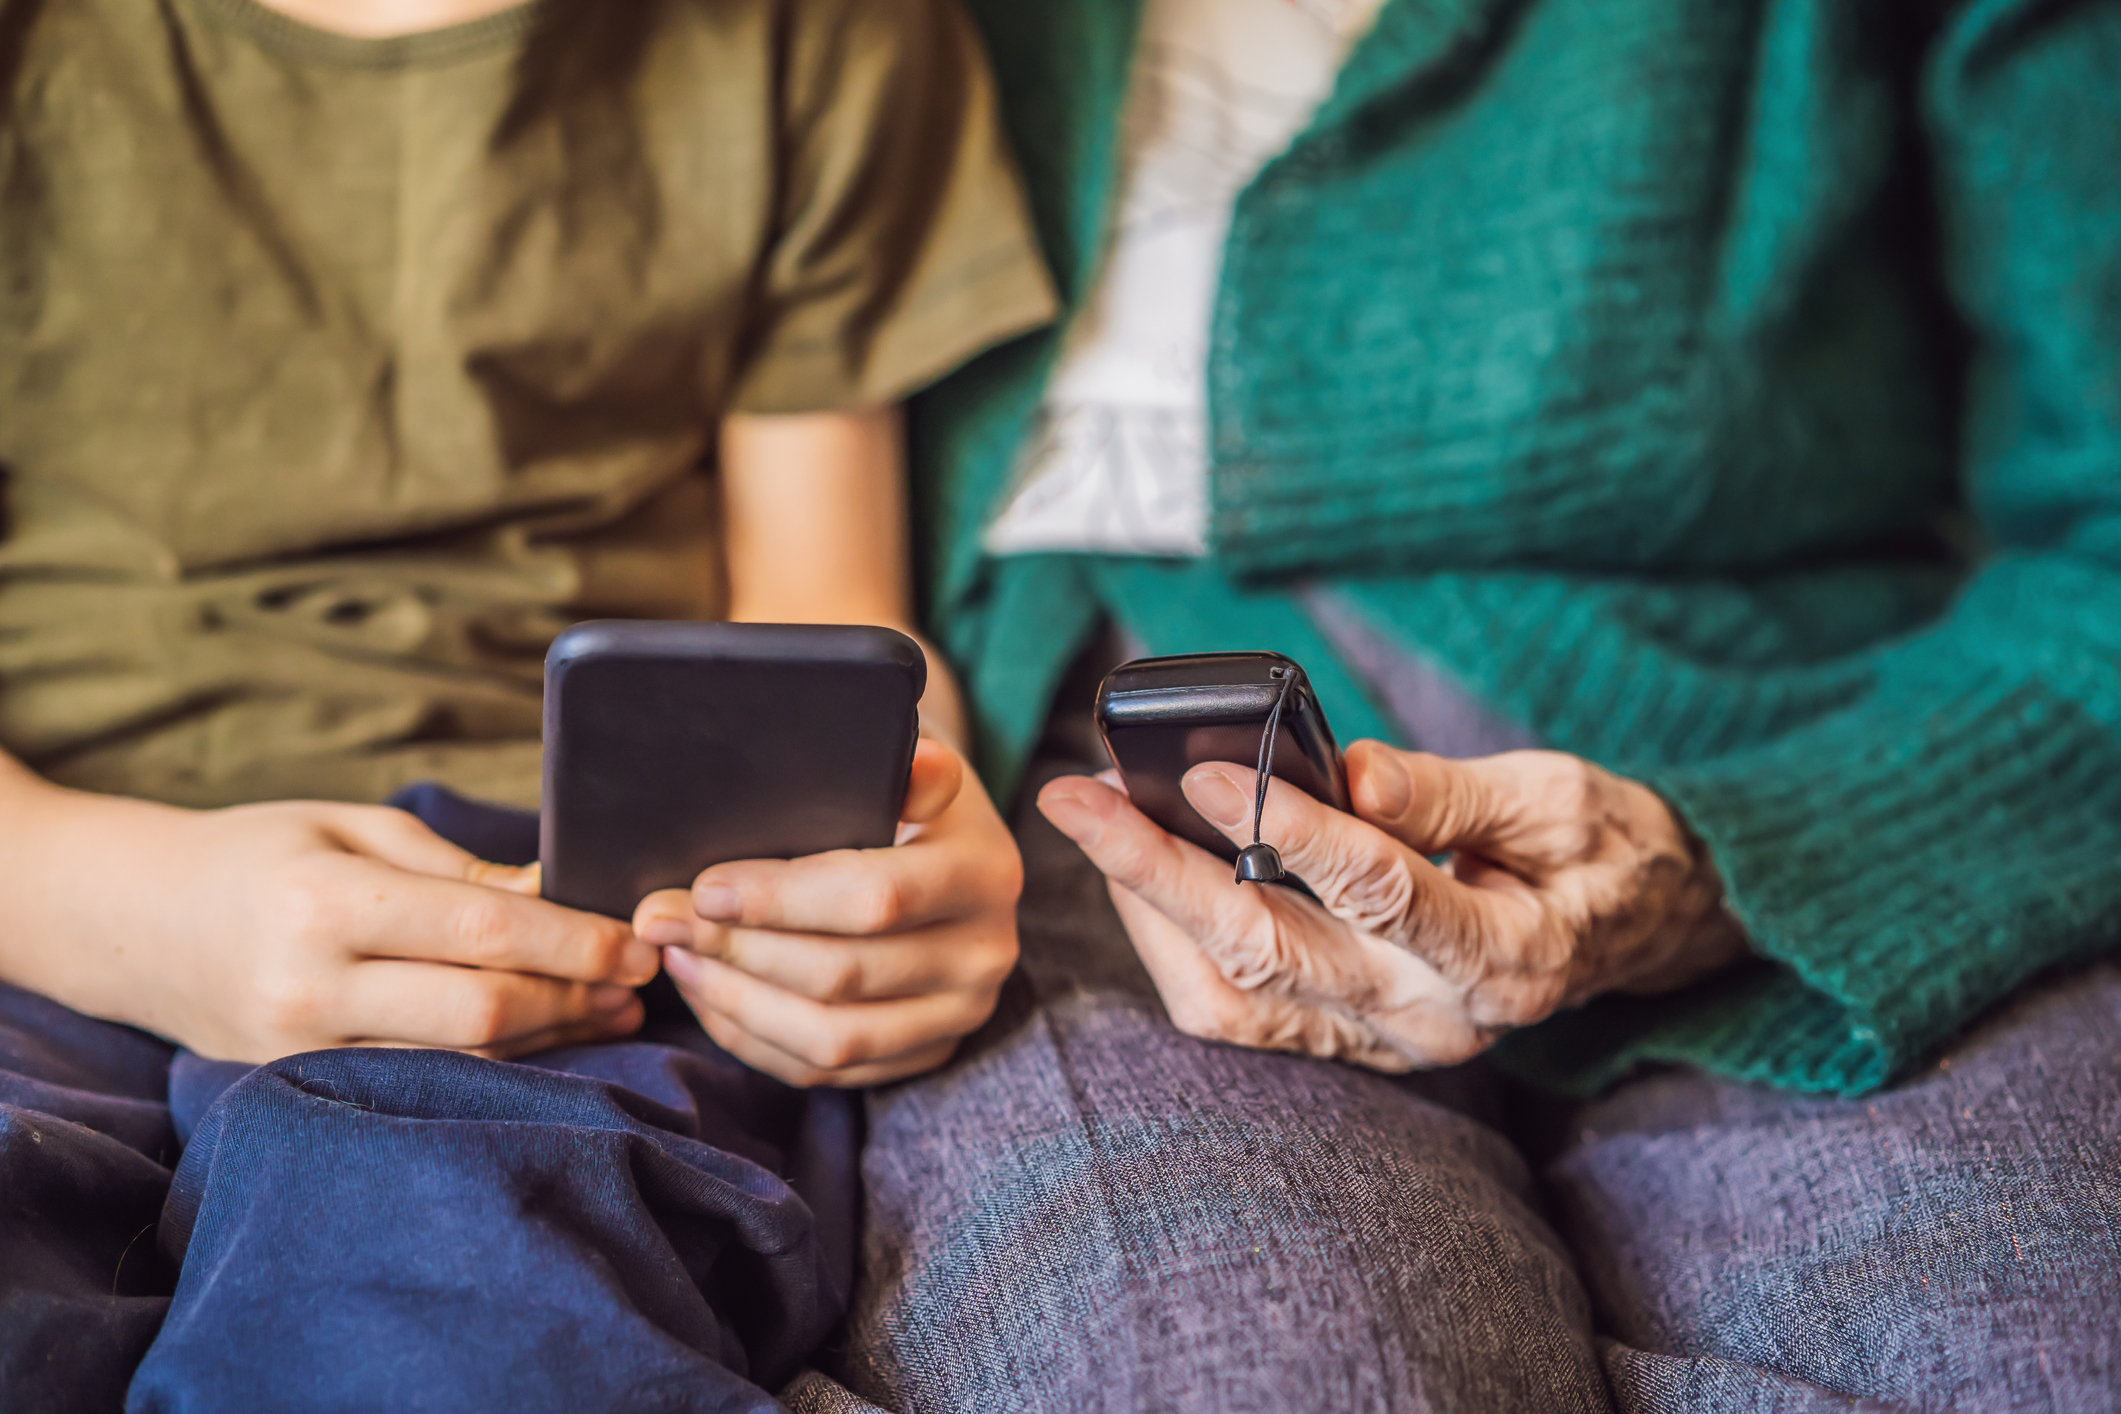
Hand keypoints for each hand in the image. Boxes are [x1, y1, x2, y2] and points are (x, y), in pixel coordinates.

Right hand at [30, 796, 656, 1062]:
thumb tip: (558, 893)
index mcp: (326, 905)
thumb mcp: (353, 828)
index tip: (637, 942)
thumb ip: (457, 870)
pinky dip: (495, 1059)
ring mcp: (303, 1050)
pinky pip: (422, 1076)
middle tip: (640, 980)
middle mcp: (312, 989)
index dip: (576, 943)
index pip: (483, 936)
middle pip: (484, 1011)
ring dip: (552, 1036)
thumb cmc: (253, 853)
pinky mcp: (302, 1084)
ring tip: (612, 1011)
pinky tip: (544, 1036)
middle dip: (578, 997)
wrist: (130, 922)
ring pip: (462, 1058)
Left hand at [636, 738, 1021, 1086]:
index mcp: (984, 871)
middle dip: (736, 951)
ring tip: (677, 957)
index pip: (874, 898)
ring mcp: (959, 1013)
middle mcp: (986, 952)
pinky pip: (828, 1070)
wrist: (952, 852)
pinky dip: (755, 1038)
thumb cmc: (907, 798)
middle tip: (661, 922)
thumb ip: (906, 767)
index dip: (778, 900)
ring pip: (832, 1038)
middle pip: (842, 975)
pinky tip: (709, 996)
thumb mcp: (911, 764)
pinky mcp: (926, 1052)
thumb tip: (912, 762)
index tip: (703, 888)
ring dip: (737, 1002)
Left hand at [1037, 743, 1745, 1069]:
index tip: (1206, 772)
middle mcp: (1433, 1018)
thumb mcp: (1557, 798)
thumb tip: (1355, 772)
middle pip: (1270, 954)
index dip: (1290, 831)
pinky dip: (1173, 948)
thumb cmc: (1601, 850)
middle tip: (1080, 798)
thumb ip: (1452, 794)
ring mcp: (1382, 1041)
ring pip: (1233, 999)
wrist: (1636, 929)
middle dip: (1159, 872)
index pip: (1380, 893)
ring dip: (1147, 912)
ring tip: (1093, 822)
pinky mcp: (1346, 1040)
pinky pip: (1237, 1015)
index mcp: (1505, 956)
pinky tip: (1137, 875)